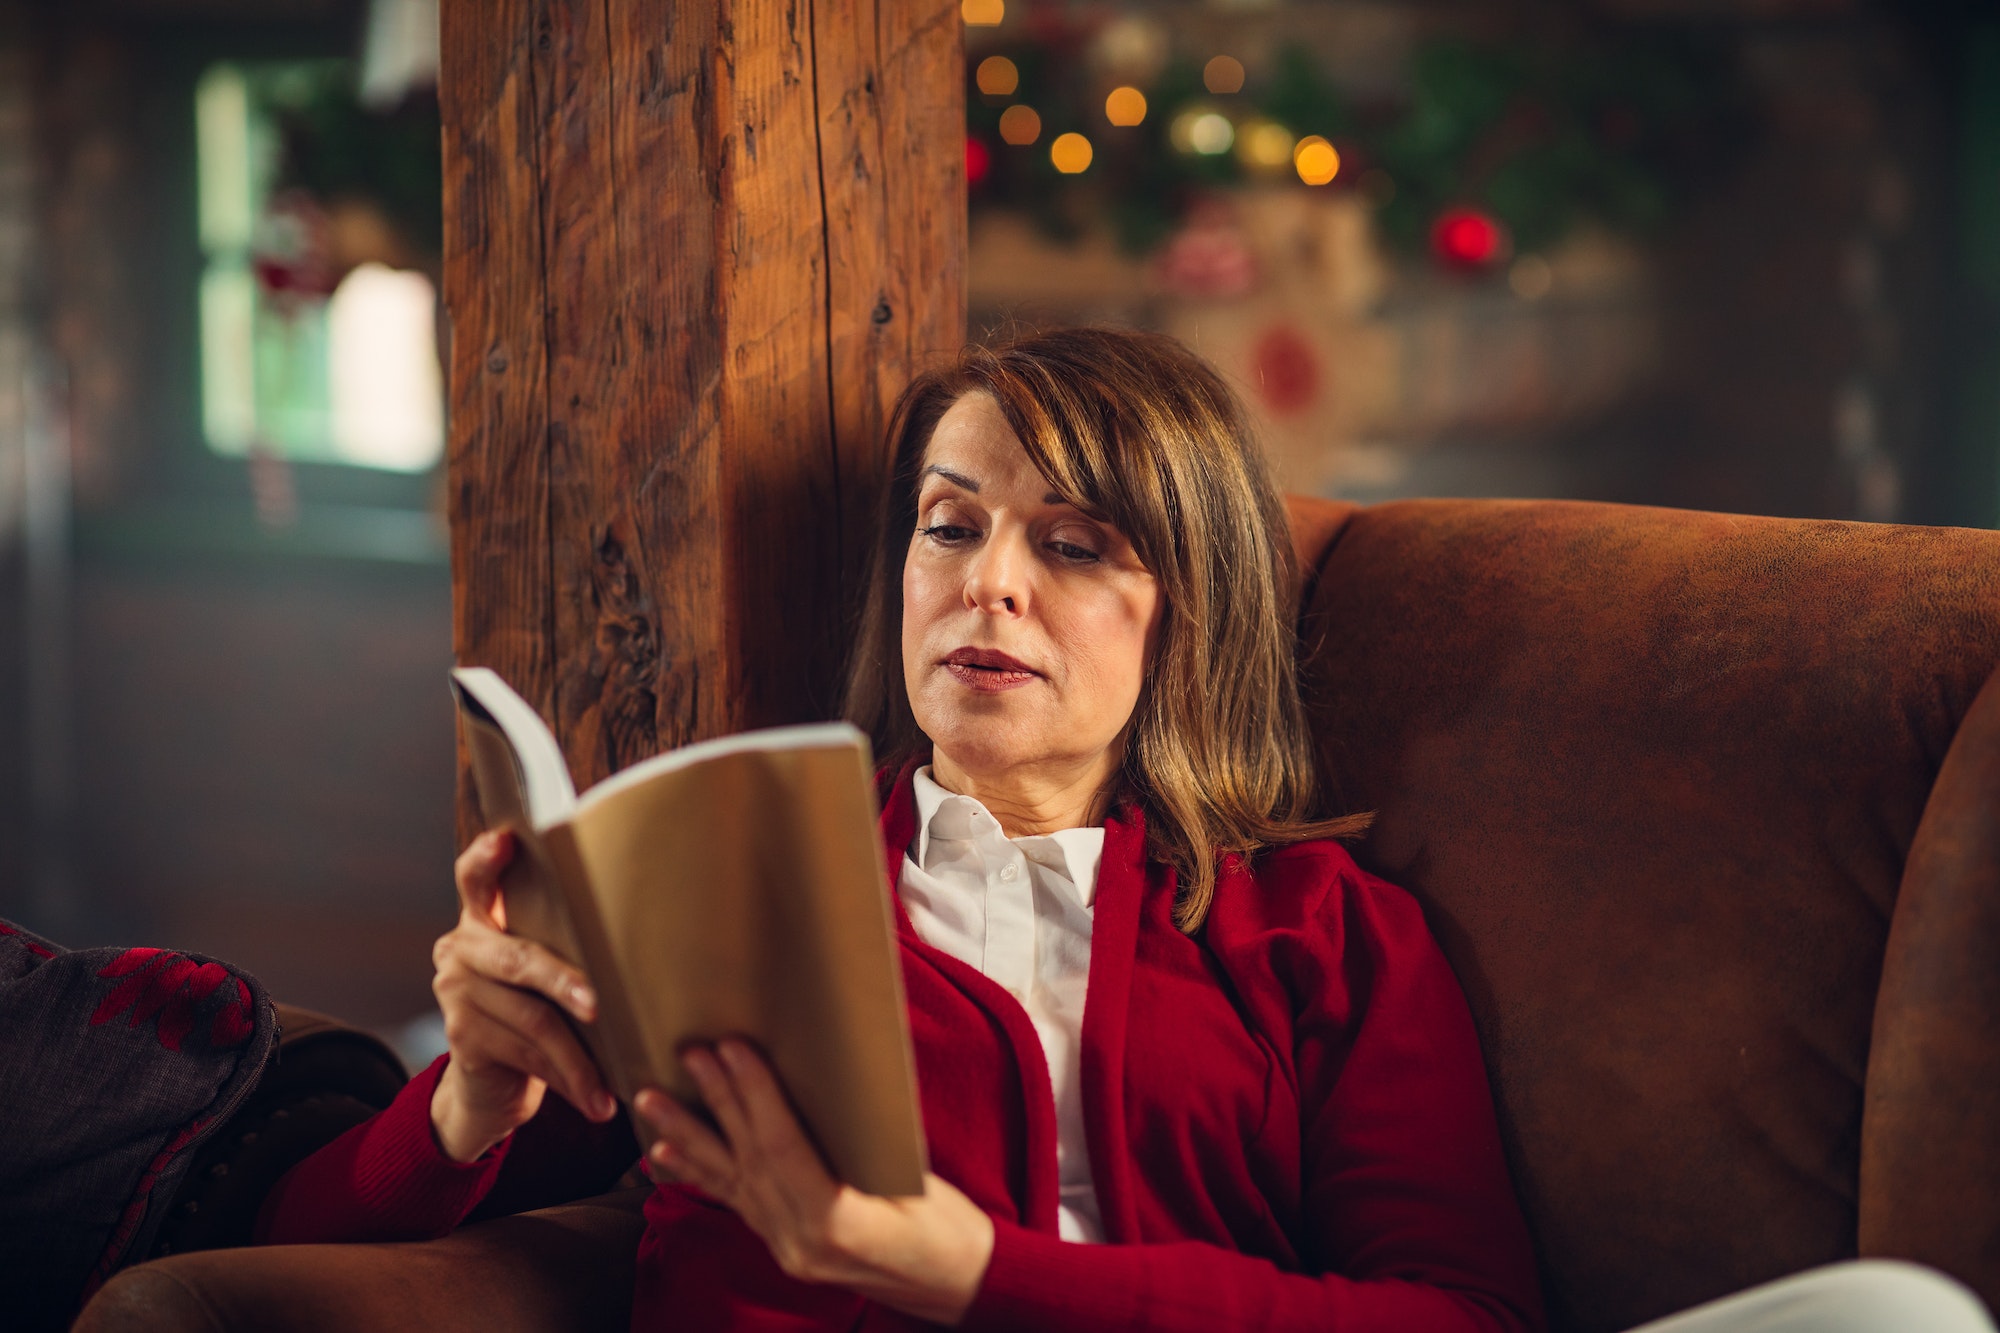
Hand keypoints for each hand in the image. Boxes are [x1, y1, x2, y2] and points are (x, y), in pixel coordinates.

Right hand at [428, 829, 617, 1162]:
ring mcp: (454, 994)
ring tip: (612, 1087)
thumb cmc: (539, 1008)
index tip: (505, 839)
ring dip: (579, 1059)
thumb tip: (645, 930)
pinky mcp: (461, 1038)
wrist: (492, 1082)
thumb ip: (562, 943)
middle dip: (564, 983)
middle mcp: (459, 949)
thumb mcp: (543, 970)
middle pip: (519, 959)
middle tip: (599, 1004)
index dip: (486, 859)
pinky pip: (526, 1056)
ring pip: (532, 1020)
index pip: (474, 879)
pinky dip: (569, 1081)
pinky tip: (595, 1101)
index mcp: (482, 920)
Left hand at [635, 1040, 994, 1325]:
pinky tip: (667, 1154)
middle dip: (718, 1099)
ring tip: (650, 1102)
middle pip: (750, 1157)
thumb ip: (860, 1141)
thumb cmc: (948, 1227)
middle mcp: (800, 1241)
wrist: (956, 1284)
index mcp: (837, 1223)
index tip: (733, 1047)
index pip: (783, 1146)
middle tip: (689, 1053)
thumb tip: (822, 1077)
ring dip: (689, 1134)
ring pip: (731, 1180)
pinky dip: (701, 1173)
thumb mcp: (915, 1178)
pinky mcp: (784, 1246)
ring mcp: (787, 1248)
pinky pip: (736, 1204)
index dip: (755, 1093)